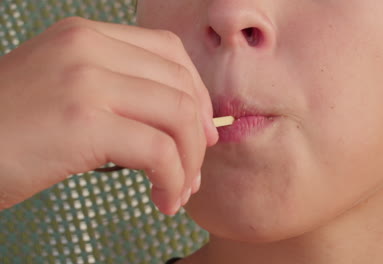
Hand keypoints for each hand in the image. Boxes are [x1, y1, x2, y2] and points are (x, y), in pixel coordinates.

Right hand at [0, 17, 217, 214]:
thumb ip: (117, 91)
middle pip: (180, 86)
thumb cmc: (10, 129)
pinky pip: (158, 151)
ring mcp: (85, 81)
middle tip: (195, 169)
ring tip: (179, 192)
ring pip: (178, 117)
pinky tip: (164, 199)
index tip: (200, 130)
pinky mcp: (83, 121)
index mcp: (86, 36)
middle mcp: (88, 48)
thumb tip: (181, 120)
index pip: (169, 52)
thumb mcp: (66, 89)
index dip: (196, 93)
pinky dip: (173, 179)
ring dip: (189, 163)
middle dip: (198, 135)